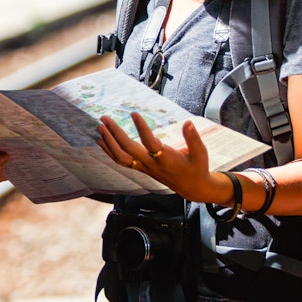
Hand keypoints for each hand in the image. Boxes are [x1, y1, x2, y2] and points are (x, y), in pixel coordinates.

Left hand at [96, 113, 224, 203]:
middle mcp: (151, 164)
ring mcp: (144, 168)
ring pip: (120, 158)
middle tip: (105, 118)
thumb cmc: (197, 168)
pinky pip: (121, 161)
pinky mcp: (141, 169)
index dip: (141, 128)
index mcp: (166, 159)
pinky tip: (101, 141)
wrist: (192, 188)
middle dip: (114, 134)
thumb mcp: (201, 153)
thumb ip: (193, 138)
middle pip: (128, 150)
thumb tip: (188, 122)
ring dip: (108, 142)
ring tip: (100, 126)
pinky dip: (109, 151)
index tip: (133, 113)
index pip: (150, 143)